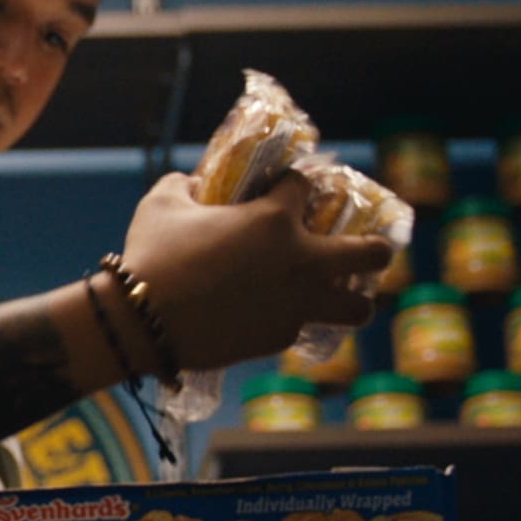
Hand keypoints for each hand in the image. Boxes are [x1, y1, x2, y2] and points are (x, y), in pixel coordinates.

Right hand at [118, 172, 391, 370]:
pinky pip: (303, 326)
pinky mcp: (280, 338)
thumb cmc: (153, 255)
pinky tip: (278, 314)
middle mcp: (300, 261)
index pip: (304, 187)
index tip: (285, 188)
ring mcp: (295, 304)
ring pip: (358, 307)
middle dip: (377, 247)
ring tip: (345, 294)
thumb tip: (194, 182)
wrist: (143, 323)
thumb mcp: (164, 204)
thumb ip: (186, 186)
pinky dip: (295, 318)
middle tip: (369, 247)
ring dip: (357, 298)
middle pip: (370, 253)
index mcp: (274, 218)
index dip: (294, 184)